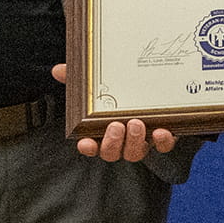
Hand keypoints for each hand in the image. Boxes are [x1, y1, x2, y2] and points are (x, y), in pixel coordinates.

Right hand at [52, 62, 178, 160]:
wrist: (154, 90)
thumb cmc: (118, 93)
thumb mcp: (96, 84)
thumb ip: (77, 78)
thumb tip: (59, 69)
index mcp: (102, 132)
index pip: (91, 146)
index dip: (88, 147)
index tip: (84, 142)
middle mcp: (121, 142)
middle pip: (113, 152)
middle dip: (113, 142)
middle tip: (115, 125)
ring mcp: (141, 141)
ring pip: (136, 152)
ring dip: (135, 140)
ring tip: (136, 123)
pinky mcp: (163, 138)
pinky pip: (163, 146)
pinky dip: (163, 141)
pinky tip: (161, 131)